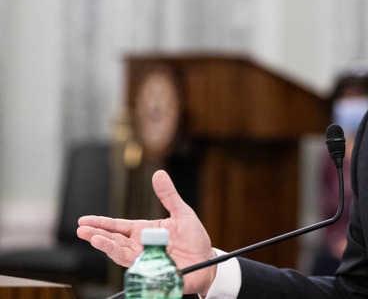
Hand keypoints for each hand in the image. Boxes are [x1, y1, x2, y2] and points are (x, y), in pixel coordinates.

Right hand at [77, 170, 217, 295]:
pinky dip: (129, 263)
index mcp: (144, 231)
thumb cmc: (194, 239)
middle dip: (98, 235)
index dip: (101, 223)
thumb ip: (168, 195)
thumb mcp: (182, 213)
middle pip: (115, 240)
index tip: (83, 221)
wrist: (207, 262)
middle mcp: (140, 246)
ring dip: (108, 247)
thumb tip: (158, 173)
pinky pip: (138, 268)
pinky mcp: (153, 272)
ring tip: (95, 240)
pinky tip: (119, 256)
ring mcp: (145, 260)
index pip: (118, 226)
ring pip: (122, 254)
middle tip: (82, 230)